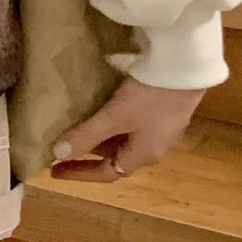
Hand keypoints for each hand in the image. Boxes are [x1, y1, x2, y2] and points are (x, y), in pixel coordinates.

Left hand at [49, 76, 206, 182]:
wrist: (186, 69)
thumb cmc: (150, 97)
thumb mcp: (115, 116)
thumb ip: (87, 135)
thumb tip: (57, 154)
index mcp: (143, 155)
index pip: (108, 172)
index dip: (80, 173)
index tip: (56, 171)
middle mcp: (155, 147)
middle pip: (117, 157)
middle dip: (90, 156)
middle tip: (65, 150)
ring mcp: (162, 129)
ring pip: (126, 141)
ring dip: (103, 140)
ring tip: (80, 131)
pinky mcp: (165, 110)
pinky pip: (134, 126)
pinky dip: (115, 125)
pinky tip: (106, 111)